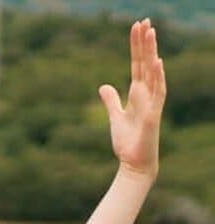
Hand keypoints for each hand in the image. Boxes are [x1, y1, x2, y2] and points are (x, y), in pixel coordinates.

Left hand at [98, 18, 165, 181]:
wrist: (133, 163)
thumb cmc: (127, 142)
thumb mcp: (115, 117)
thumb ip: (111, 100)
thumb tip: (104, 85)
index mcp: (137, 93)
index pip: (137, 64)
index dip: (136, 46)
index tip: (136, 26)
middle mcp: (146, 94)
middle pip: (145, 63)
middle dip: (144, 43)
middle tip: (144, 20)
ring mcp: (152, 103)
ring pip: (153, 72)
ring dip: (152, 52)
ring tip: (151, 32)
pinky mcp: (153, 114)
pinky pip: (158, 92)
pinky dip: (157, 77)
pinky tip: (157, 62)